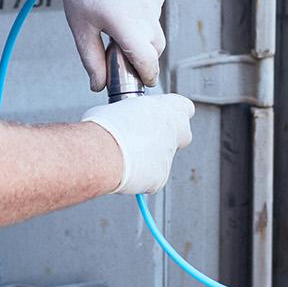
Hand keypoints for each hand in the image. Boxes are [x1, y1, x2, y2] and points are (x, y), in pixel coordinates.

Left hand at [48, 0, 168, 91]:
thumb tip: (99, 86)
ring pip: (156, 24)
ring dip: (142, 26)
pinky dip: (145, 7)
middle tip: (121, 44)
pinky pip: (157, 5)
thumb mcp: (81, 28)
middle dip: (143, 51)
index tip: (145, 80)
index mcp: (125, 22)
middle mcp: (146, 7)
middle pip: (155, 45)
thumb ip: (92, 60)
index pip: (147, 60)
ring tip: (118, 10)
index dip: (147, 74)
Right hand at [80, 94, 194, 193]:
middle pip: (184, 135)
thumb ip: (131, 114)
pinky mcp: (161, 178)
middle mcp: (172, 132)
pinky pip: (152, 179)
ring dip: (148, 159)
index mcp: (164, 108)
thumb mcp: (117, 109)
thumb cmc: (105, 128)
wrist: (102, 153)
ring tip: (123, 156)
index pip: (185, 108)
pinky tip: (123, 170)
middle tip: (148, 139)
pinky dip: (139, 177)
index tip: (162, 117)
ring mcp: (168, 156)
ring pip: (163, 160)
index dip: (174, 113)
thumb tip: (123, 119)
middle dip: (171, 139)